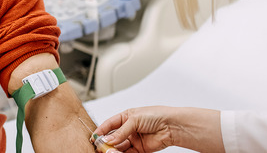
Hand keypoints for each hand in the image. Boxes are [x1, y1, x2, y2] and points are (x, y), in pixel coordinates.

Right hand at [93, 106, 223, 152]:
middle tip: (101, 146)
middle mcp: (128, 129)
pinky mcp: (140, 149)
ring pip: (119, 146)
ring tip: (109, 150)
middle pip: (113, 137)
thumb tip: (108, 139)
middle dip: (106, 142)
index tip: (94, 137)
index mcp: (125, 117)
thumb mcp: (134, 119)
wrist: (172, 126)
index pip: (109, 124)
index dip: (101, 130)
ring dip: (113, 149)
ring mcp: (134, 139)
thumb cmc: (156, 115)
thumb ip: (121, 131)